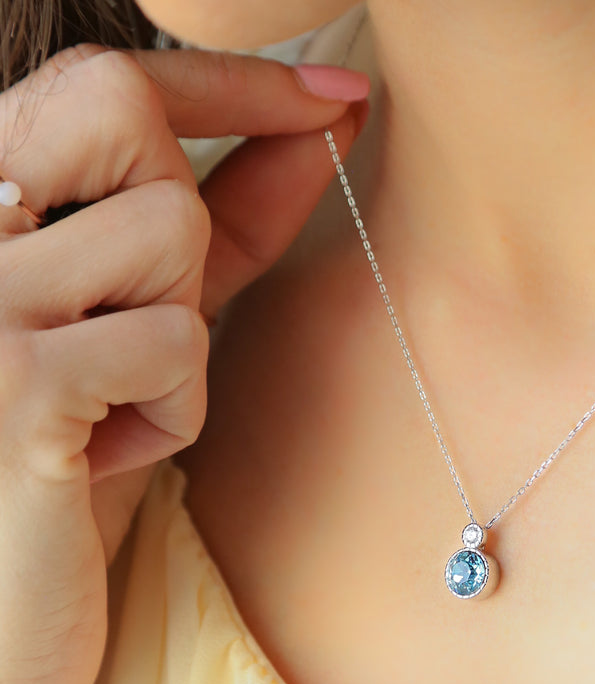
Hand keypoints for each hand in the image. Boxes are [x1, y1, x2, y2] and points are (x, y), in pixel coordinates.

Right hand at [0, 43, 367, 683]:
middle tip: (153, 316)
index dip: (230, 79)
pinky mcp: (12, 385)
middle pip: (122, 113)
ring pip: (166, 232)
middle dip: (187, 212)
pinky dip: (174, 411)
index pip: (99, 80)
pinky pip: (172, 343)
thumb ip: (220, 229)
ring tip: (116, 412)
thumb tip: (318, 133)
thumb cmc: (69, 466)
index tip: (336, 94)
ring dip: (180, 337)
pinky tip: (106, 460)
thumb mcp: (143, 330)